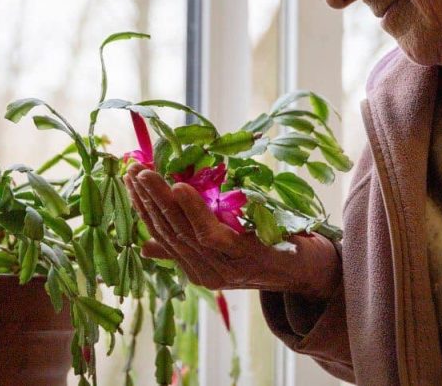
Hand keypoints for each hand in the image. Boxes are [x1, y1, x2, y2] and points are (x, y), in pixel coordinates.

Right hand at [124, 164, 339, 299]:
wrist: (313, 269)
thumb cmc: (270, 248)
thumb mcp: (226, 244)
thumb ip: (190, 241)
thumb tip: (145, 243)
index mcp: (197, 268)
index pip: (160, 235)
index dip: (142, 207)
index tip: (128, 179)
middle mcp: (205, 272)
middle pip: (166, 232)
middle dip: (145, 199)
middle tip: (130, 169)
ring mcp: (223, 268)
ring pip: (182, 231)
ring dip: (161, 200)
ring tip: (146, 174)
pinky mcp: (244, 257)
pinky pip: (210, 234)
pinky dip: (193, 211)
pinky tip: (180, 188)